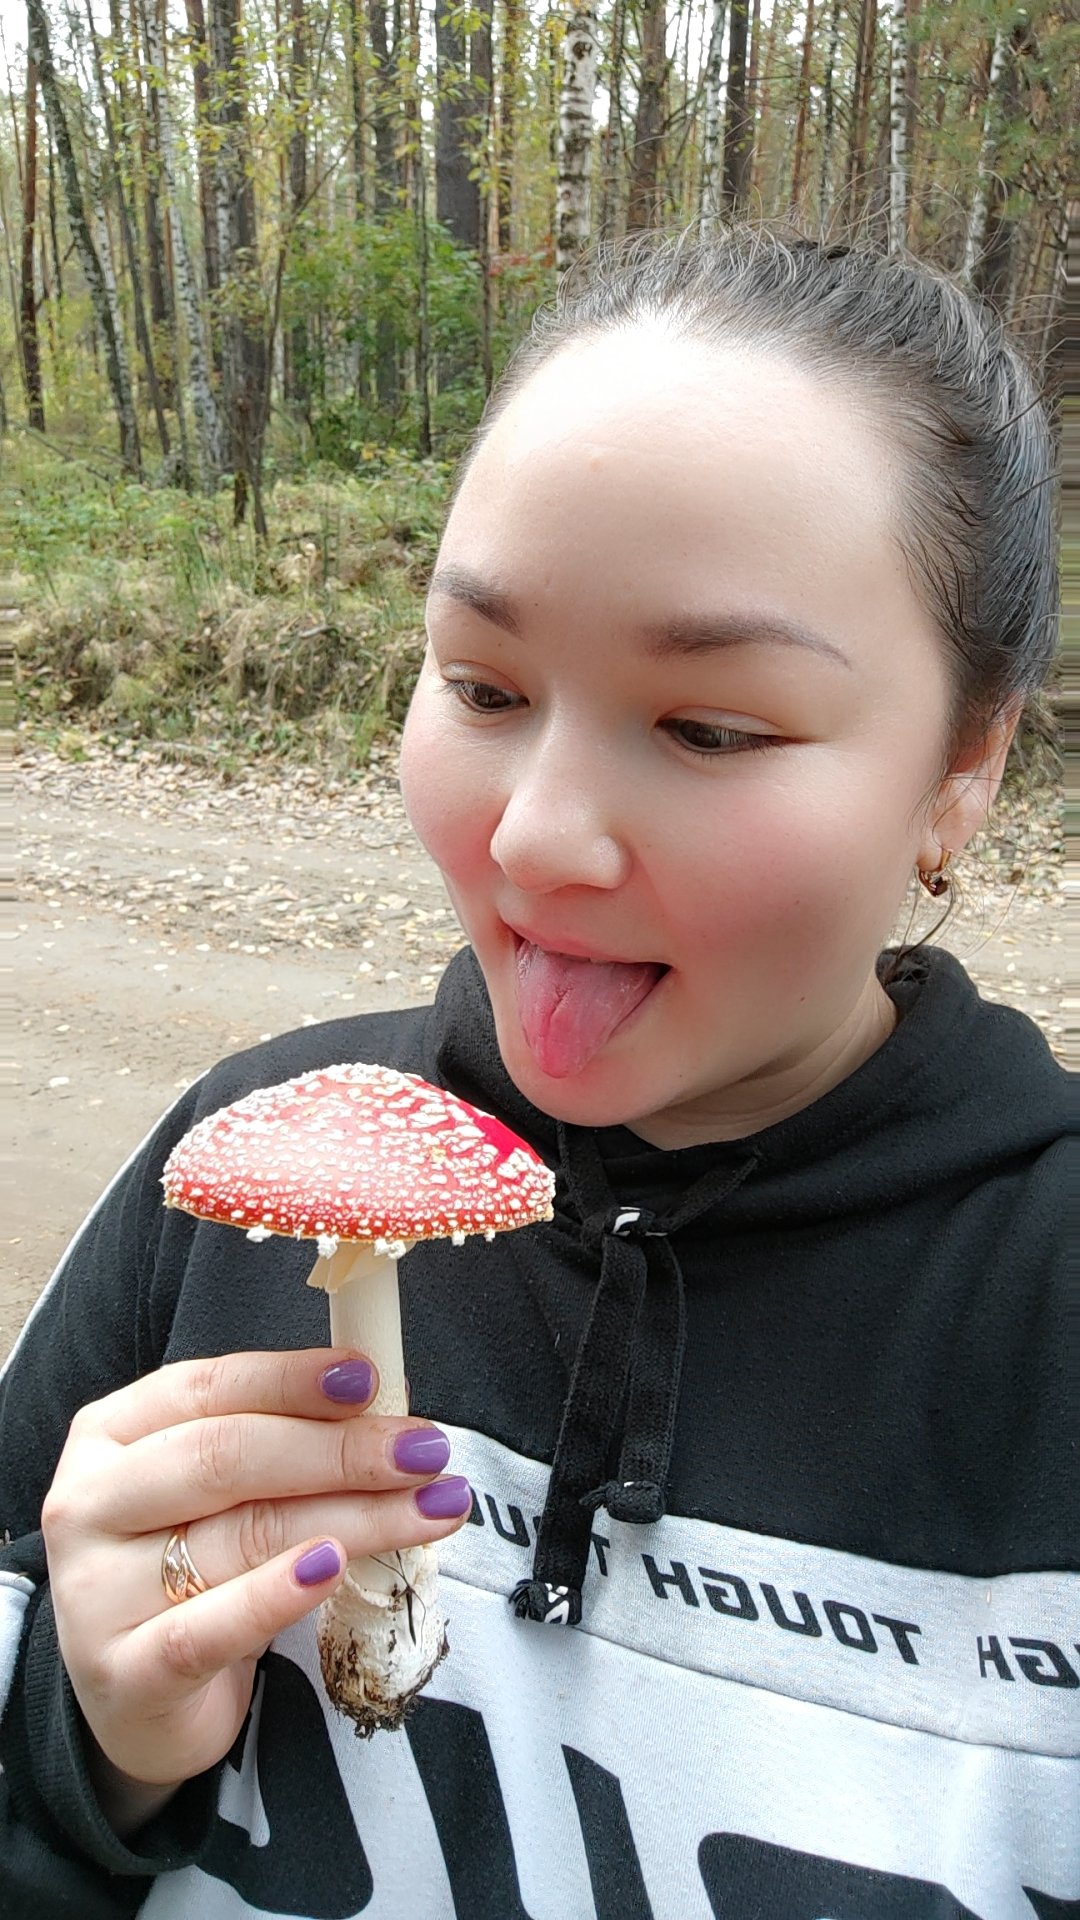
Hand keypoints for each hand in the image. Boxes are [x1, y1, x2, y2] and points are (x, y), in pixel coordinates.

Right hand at [41, 1349, 470, 1805]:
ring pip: (239, 1537)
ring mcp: (95, 1592)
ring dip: (352, 1519)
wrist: (140, 1701)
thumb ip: (285, 1441)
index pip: (205, 1388)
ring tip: (430, 1509)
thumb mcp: (222, 1494)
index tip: (369, 1379)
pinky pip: (206, 1630)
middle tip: (423, 1451)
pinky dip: (275, 1596)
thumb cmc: (192, 1570)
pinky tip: (333, 1570)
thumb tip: (383, 1404)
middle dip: (339, 1450)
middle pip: (224, 1457)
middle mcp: (91, 1503)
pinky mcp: (122, 1674)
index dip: (291, 1380)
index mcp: (111, 1434)